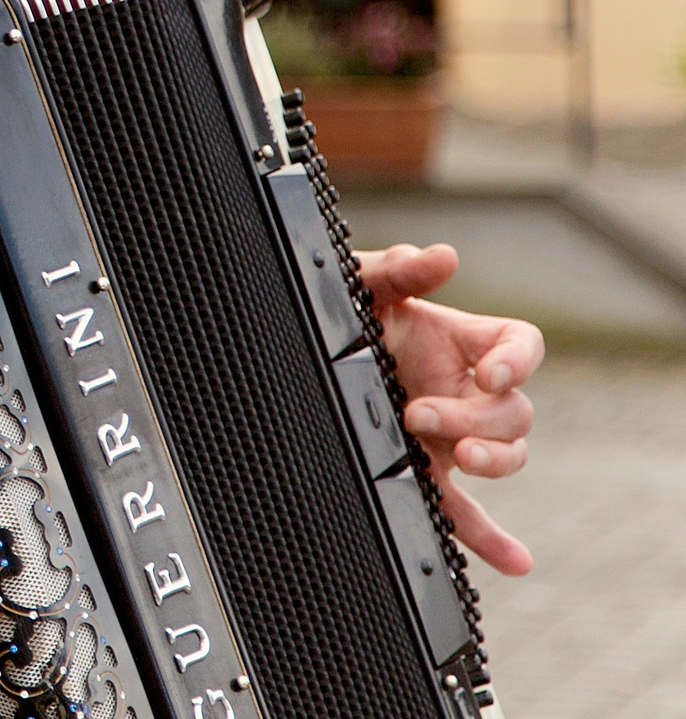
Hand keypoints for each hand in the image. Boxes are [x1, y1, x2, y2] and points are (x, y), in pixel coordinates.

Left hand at [360, 241, 542, 575]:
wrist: (299, 355)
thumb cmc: (341, 311)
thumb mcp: (359, 284)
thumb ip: (397, 270)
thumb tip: (439, 257)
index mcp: (462, 341)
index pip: (520, 346)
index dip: (518, 361)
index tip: (491, 371)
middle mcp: (467, 390)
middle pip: (513, 411)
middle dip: (476, 416)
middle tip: (420, 413)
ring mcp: (454, 434)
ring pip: (506, 455)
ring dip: (493, 461)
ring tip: (458, 457)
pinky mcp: (430, 471)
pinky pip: (467, 510)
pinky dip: (490, 537)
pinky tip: (514, 562)